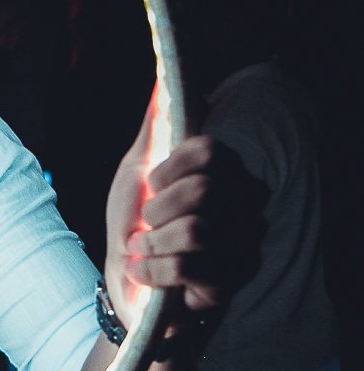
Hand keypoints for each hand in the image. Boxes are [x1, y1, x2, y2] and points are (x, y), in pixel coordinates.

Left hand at [104, 83, 260, 327]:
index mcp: (227, 177)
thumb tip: (162, 83)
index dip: (170, 167)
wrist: (123, 283)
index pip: (211, 151)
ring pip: (196, 230)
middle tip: (148, 222)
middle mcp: (246, 210)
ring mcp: (242, 250)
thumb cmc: (134, 223)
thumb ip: (153, 130)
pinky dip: (150, 269)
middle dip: (157, 208)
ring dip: (152, 240)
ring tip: (145, 248)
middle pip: (203, 189)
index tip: (151, 183)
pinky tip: (146, 272)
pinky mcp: (228, 287)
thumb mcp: (137, 172)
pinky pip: (184, 267)